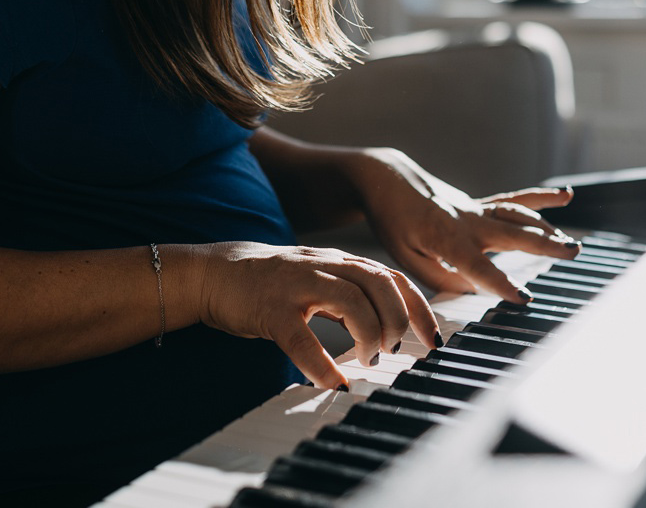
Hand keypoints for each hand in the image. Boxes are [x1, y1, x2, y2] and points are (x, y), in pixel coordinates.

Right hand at [194, 242, 438, 389]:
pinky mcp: (269, 307)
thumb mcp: (317, 280)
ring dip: (369, 334)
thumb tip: (392, 325)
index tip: (432, 339)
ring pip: (350, 300)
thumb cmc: (270, 284)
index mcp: (337, 262)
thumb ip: (351, 294)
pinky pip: (301, 338)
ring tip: (367, 359)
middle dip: (397, 319)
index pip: (391, 277)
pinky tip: (332, 383)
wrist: (212, 273)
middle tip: (392, 350)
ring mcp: (295, 283)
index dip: (418, 307)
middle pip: (378, 282)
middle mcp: (322, 266)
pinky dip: (321, 364)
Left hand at [345, 148, 578, 302]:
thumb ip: (438, 277)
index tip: (525, 298)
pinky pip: (513, 201)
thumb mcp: (404, 257)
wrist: (387, 181)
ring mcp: (475, 210)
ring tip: (571, 243)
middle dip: (542, 245)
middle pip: (511, 234)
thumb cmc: (393, 223)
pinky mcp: (478, 204)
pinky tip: (566, 196)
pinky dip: (540, 198)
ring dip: (546, 228)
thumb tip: (472, 289)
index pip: (479, 266)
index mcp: (446, 239)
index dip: (501, 283)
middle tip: (571, 252)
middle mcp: (467, 222)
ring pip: (517, 216)